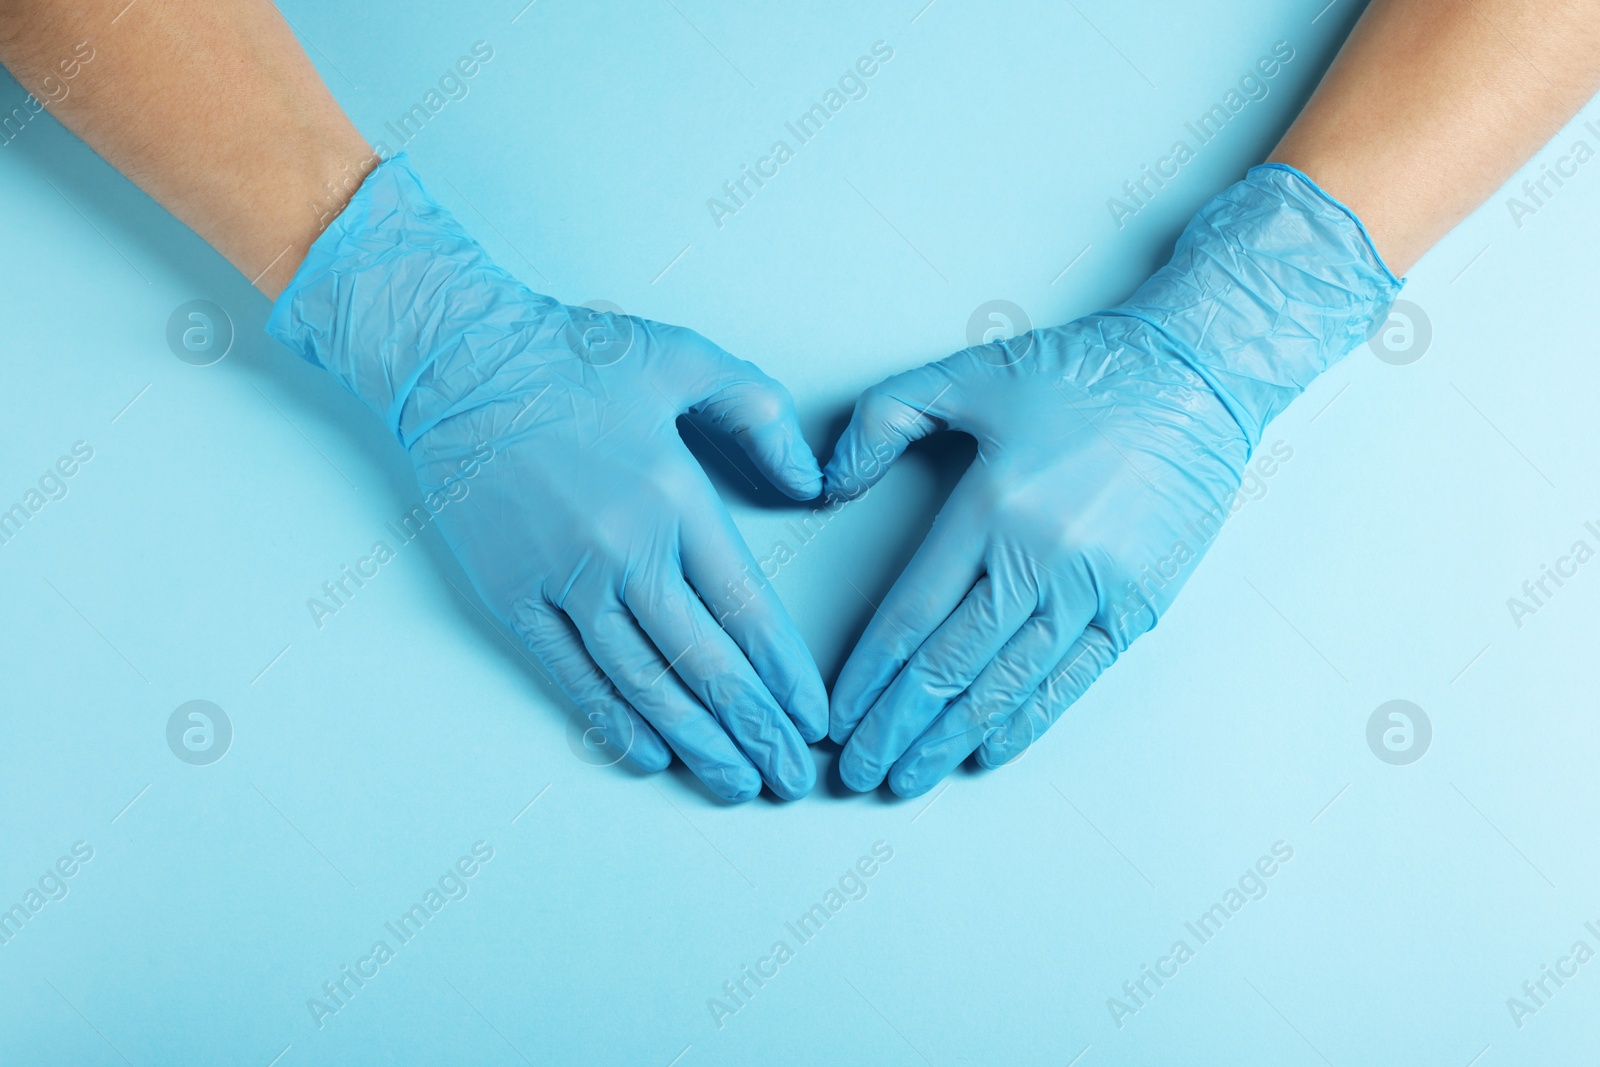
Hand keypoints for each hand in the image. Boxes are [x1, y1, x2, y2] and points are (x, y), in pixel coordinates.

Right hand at [269, 156, 826, 801]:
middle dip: (757, 730)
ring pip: (643, 684)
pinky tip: (650, 757)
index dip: (786, 675)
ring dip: (697, 743)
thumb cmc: (571, 356)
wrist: (454, 359)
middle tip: (791, 779)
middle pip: (706, 664)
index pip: (747, 610)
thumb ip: (761, 415)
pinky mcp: (508, 595)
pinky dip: (612, 723)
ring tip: (736, 784)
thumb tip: (811, 485)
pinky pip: (569, 676)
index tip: (814, 718)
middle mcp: (623, 550)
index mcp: (674, 497)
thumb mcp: (687, 359)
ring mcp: (560, 579)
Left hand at [824, 163, 1399, 796]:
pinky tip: (987, 751)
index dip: (868, 678)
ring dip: (949, 741)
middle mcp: (1037, 561)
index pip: (909, 618)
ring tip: (907, 779)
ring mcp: (1092, 591)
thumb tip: (826, 484)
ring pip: (1004, 687)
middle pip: (948, 669)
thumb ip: (881, 420)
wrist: (1195, 377)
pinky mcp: (1137, 608)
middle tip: (859, 772)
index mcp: (987, 509)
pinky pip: (1070, 682)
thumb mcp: (964, 373)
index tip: (836, 719)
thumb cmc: (1081, 373)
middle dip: (895, 729)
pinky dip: (1024, 722)